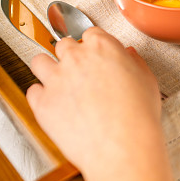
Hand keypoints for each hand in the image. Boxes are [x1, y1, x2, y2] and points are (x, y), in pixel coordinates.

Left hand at [26, 28, 161, 180]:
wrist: (122, 147)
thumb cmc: (137, 116)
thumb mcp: (147, 81)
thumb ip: (135, 63)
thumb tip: (128, 57)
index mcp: (102, 46)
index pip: (90, 33)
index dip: (92, 44)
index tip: (94, 53)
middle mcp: (75, 58)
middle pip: (63, 44)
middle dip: (69, 55)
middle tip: (77, 69)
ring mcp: (56, 79)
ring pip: (39, 61)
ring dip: (47, 68)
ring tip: (55, 79)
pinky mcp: (42, 103)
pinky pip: (32, 91)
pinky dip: (40, 96)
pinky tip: (50, 102)